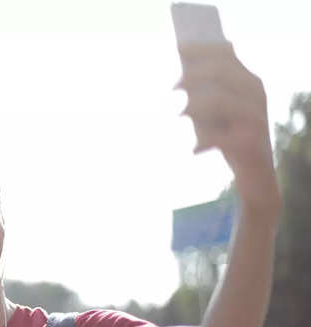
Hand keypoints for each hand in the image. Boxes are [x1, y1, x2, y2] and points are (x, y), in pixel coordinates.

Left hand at [176, 42, 280, 216]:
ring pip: (219, 100)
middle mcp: (256, 95)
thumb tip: (179, 75)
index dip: (202, 49)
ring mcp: (256, 118)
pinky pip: (218, 136)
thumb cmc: (227, 138)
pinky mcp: (249, 143)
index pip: (225, 55)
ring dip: (194, 106)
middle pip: (220, 72)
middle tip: (172, 87)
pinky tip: (194, 151)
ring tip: (180, 116)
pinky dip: (202, 142)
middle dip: (193, 76)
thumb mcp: (216, 112)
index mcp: (249, 82)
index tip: (179, 47)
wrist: (255, 176)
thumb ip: (205, 91)